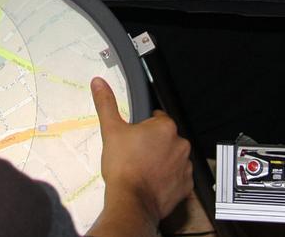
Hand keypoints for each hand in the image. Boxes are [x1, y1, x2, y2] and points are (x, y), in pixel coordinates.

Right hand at [87, 77, 192, 236]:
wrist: (131, 201)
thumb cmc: (123, 167)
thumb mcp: (111, 130)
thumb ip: (106, 104)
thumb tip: (99, 83)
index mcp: (165, 127)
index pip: (157, 118)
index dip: (143, 127)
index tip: (133, 137)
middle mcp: (180, 144)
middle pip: (166, 138)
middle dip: (153, 144)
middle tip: (135, 153)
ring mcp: (184, 166)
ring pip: (172, 157)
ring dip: (161, 160)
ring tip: (141, 169)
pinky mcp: (185, 185)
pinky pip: (177, 177)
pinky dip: (167, 178)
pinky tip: (151, 181)